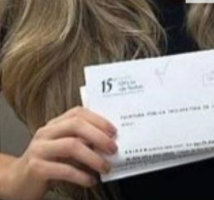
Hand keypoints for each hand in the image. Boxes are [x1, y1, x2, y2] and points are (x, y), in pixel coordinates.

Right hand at [1, 107, 116, 199]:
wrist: (17, 182)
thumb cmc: (48, 163)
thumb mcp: (64, 148)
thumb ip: (82, 141)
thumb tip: (110, 143)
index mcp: (54, 125)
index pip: (78, 113)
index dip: (98, 120)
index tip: (114, 131)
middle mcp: (45, 133)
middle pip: (76, 126)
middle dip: (99, 136)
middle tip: (113, 148)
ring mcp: (39, 149)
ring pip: (71, 146)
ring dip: (93, 157)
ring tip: (105, 167)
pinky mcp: (36, 168)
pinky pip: (63, 169)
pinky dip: (81, 175)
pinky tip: (91, 180)